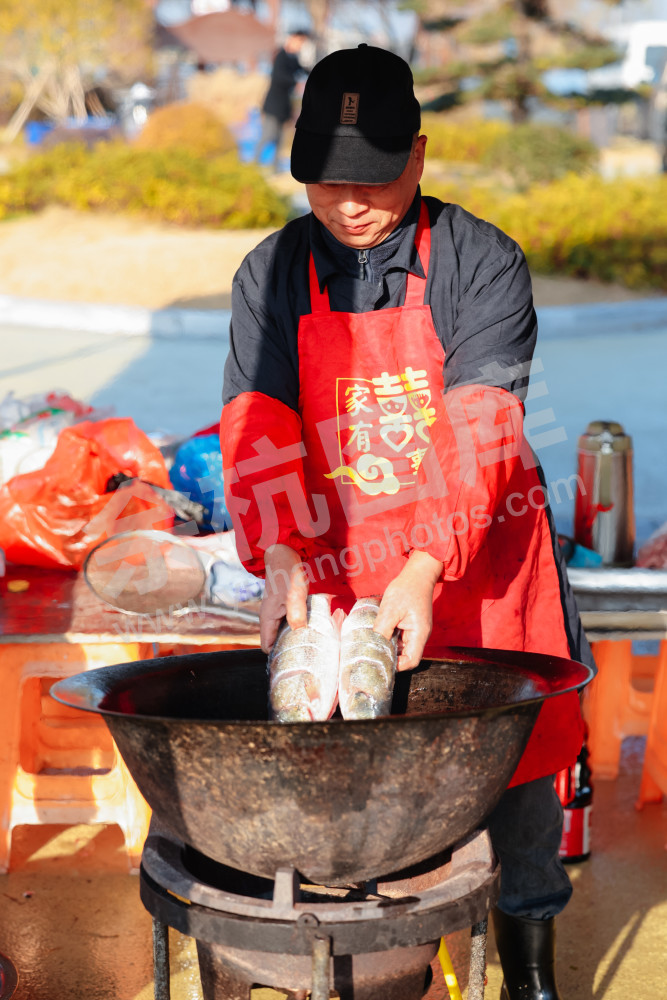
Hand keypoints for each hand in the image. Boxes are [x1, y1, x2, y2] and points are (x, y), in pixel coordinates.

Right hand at [261, 544, 307, 652]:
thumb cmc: (287, 573)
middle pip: (277, 641)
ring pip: (286, 631)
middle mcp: (270, 618)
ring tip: (314, 640)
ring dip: (297, 635)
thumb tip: (299, 632)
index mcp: (267, 619)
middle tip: (309, 651)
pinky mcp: (286, 605)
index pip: (267, 647)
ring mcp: (278, 611)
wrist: (284, 551)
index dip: (278, 655)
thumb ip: (296, 612)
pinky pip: (292, 621)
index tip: (295, 657)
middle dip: (290, 647)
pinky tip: (314, 624)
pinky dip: (301, 624)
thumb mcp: (294, 593)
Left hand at [373, 551, 442, 669]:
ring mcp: (415, 630)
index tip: (381, 662)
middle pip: (406, 656)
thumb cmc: (406, 590)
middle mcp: (420, 635)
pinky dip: (390, 638)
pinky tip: (379, 634)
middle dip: (391, 657)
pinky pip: (400, 637)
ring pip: (402, 647)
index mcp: (419, 633)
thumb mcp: (390, 610)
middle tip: (373, 654)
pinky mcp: (410, 625)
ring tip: (373, 644)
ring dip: (389, 646)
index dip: (398, 666)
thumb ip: (382, 630)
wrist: (416, 575)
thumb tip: (372, 647)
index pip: (412, 661)